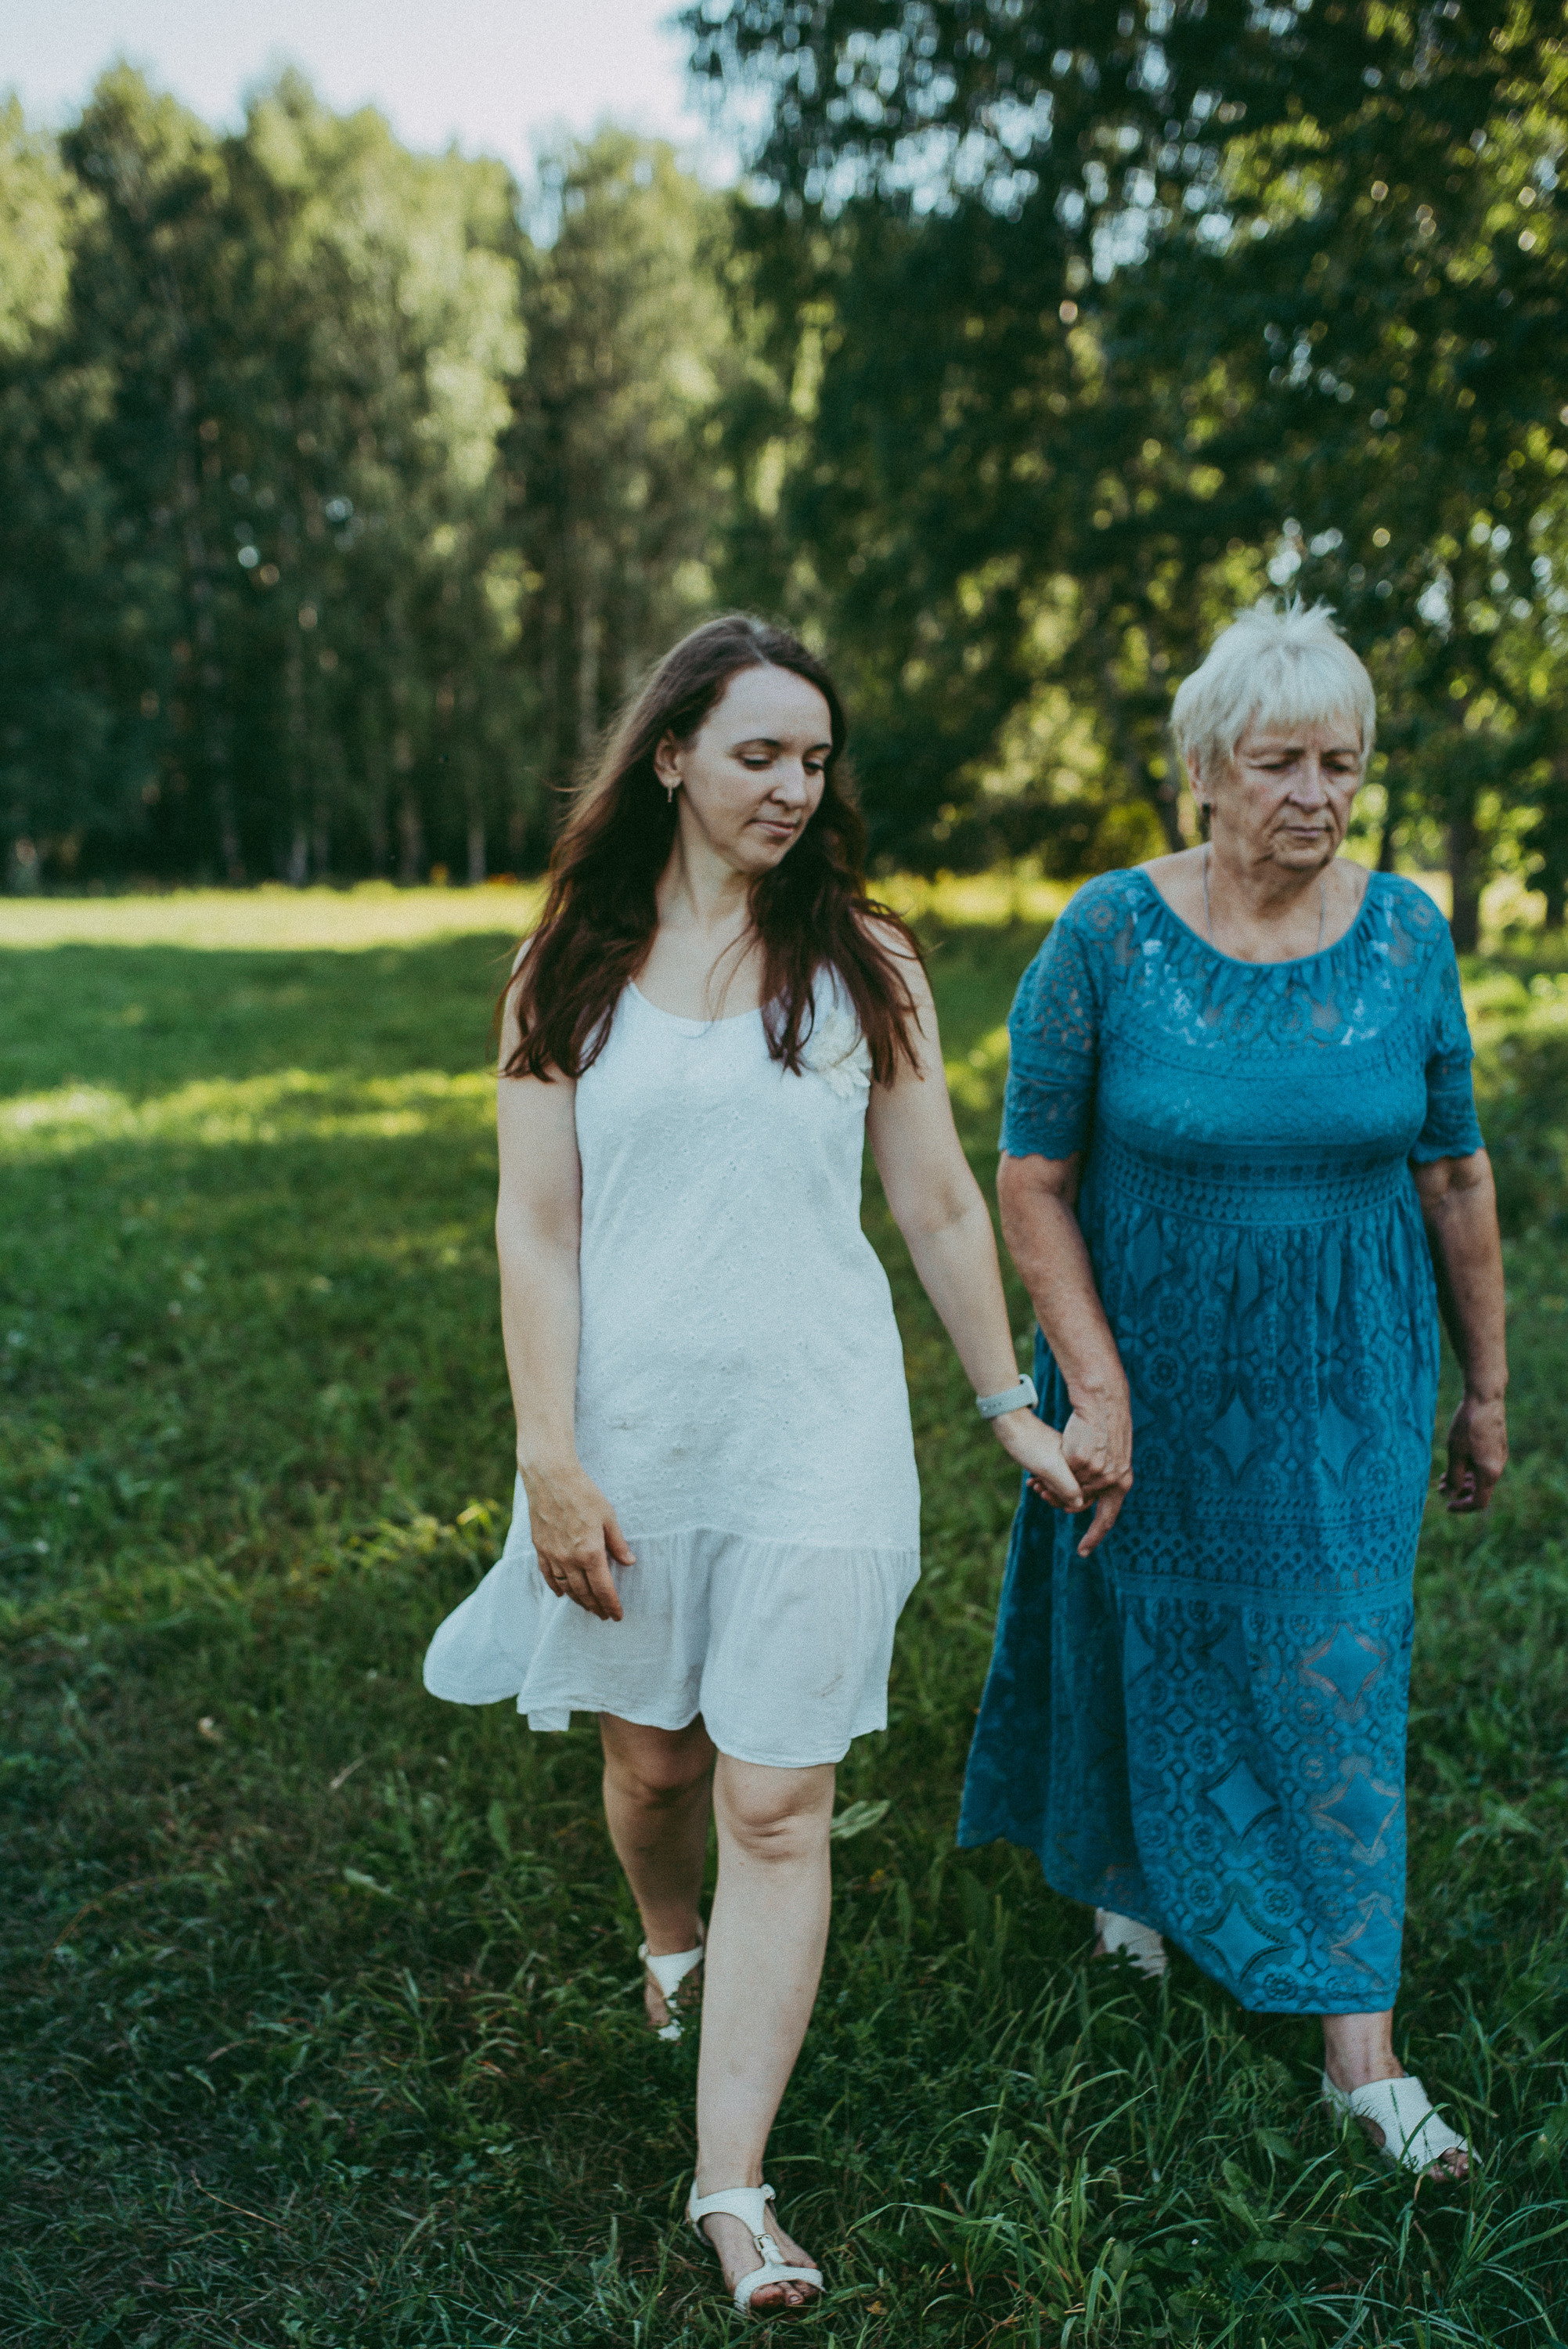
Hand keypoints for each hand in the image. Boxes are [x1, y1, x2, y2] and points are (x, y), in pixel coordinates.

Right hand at [519, 1457, 635, 1619]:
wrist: (550, 1479)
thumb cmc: (583, 1494)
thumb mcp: (608, 1516)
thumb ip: (618, 1543)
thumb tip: (629, 1562)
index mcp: (590, 1553)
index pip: (603, 1589)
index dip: (612, 1605)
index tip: (617, 1616)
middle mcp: (569, 1560)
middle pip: (584, 1594)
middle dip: (596, 1607)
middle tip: (604, 1615)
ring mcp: (552, 1556)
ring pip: (566, 1588)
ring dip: (578, 1601)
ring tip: (588, 1607)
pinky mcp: (540, 1549)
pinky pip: (548, 1576)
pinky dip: (556, 1587)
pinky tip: (562, 1593)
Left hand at [991, 1409, 1084, 1512]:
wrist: (1011, 1420)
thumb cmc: (1030, 1445)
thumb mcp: (1051, 1469)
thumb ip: (1067, 1487)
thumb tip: (1079, 1504)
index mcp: (1078, 1462)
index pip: (1084, 1490)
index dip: (1068, 1500)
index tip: (1048, 1497)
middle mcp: (1074, 1459)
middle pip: (1074, 1488)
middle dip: (1057, 1496)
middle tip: (1041, 1493)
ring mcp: (1063, 1456)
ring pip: (1062, 1482)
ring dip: (1049, 1489)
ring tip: (1034, 1486)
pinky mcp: (1052, 1454)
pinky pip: (1053, 1474)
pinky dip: (1043, 1480)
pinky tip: (1031, 1481)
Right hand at [1060, 1389, 1133, 1556]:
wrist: (1103, 1404)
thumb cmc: (1105, 1430)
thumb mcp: (1111, 1459)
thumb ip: (1101, 1480)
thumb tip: (1083, 1502)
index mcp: (1122, 1482)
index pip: (1107, 1518)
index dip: (1095, 1536)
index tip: (1083, 1552)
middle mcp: (1112, 1480)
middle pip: (1082, 1503)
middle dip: (1062, 1502)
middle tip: (1044, 1495)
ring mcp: (1096, 1471)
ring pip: (1072, 1489)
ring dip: (1055, 1487)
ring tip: (1040, 1482)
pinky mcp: (1080, 1461)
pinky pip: (1064, 1475)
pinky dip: (1054, 1474)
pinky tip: (1045, 1469)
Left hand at [1439, 1393, 1507, 1513]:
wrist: (1485, 1399)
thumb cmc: (1468, 1425)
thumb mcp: (1456, 1453)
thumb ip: (1454, 1477)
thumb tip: (1450, 1494)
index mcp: (1489, 1472)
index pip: (1479, 1502)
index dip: (1462, 1507)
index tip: (1447, 1506)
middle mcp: (1498, 1467)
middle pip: (1480, 1490)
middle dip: (1459, 1492)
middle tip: (1439, 1489)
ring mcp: (1499, 1457)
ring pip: (1480, 1477)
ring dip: (1462, 1481)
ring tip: (1442, 1478)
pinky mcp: (1497, 1447)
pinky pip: (1484, 1466)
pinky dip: (1469, 1469)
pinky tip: (1455, 1464)